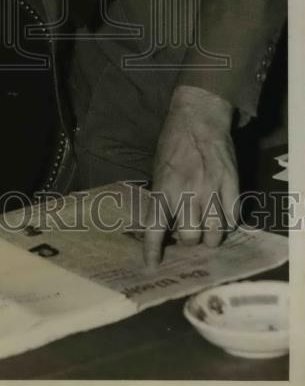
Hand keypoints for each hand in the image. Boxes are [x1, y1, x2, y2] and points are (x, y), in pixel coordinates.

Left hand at [143, 86, 238, 267]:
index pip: (155, 228)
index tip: (152, 266)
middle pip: (190, 238)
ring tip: (207, 231)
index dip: (153, 251)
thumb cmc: (173, 143)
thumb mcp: (158, 169)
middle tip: (187, 235)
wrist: (198, 119)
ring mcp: (212, 191)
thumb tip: (164, 225)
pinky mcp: (232, 186)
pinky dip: (228, 222)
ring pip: (215, 234)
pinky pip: (233, 218)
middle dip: (188, 241)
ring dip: (210, 237)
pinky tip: (223, 216)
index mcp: (163, 189)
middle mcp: (187, 194)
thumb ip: (162, 196)